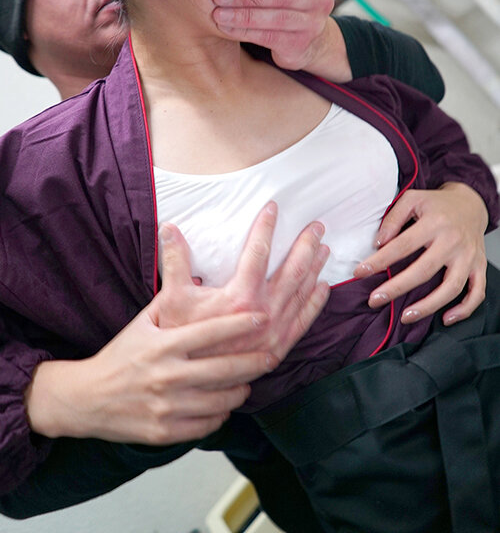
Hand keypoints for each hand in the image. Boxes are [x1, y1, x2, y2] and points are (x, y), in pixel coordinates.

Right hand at [25, 312, 272, 444]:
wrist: (86, 397)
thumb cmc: (120, 354)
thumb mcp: (143, 322)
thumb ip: (171, 299)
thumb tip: (195, 268)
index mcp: (163, 345)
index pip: (211, 332)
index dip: (240, 325)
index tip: (263, 318)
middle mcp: (167, 376)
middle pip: (224, 369)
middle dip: (254, 362)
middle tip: (271, 355)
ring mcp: (166, 406)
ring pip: (221, 401)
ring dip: (241, 390)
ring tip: (248, 381)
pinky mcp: (165, 432)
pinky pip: (207, 425)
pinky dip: (221, 414)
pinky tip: (224, 404)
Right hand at [156, 201, 329, 360]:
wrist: (185, 385)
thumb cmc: (177, 340)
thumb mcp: (171, 298)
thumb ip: (175, 261)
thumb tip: (168, 228)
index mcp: (238, 298)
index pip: (258, 253)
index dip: (265, 227)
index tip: (272, 207)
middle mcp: (262, 315)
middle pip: (292, 271)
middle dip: (305, 245)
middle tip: (316, 227)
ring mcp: (273, 334)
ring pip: (302, 294)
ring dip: (315, 269)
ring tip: (324, 249)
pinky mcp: (277, 349)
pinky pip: (304, 323)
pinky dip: (315, 303)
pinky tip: (322, 288)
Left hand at [352, 183, 488, 325]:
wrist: (471, 204)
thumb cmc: (437, 205)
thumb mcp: (412, 199)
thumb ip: (393, 218)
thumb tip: (379, 242)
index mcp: (435, 222)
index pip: (403, 245)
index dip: (380, 261)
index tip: (360, 272)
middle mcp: (454, 241)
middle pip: (424, 270)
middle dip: (397, 288)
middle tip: (374, 300)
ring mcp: (469, 256)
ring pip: (451, 287)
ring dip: (428, 306)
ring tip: (405, 316)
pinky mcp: (479, 267)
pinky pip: (477, 293)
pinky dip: (464, 309)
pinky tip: (446, 318)